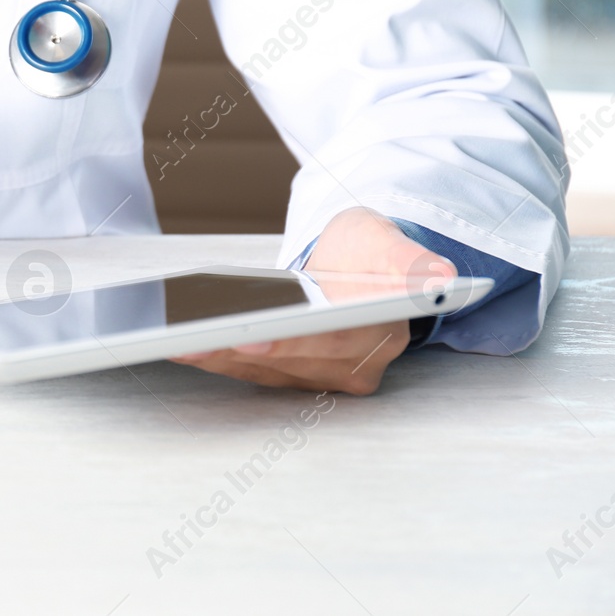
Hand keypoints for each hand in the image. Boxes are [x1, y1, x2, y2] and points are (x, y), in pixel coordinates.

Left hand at [170, 207, 455, 394]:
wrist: (361, 266)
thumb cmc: (371, 250)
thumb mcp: (391, 239)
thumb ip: (413, 259)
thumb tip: (442, 277)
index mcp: (381, 333)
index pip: (333, 344)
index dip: (292, 343)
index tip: (250, 336)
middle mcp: (354, 366)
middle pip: (288, 362)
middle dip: (237, 351)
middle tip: (190, 337)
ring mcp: (320, 375)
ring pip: (262, 371)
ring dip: (215, 358)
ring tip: (172, 338)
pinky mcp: (291, 374)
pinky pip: (247, 371)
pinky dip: (212, 358)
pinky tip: (177, 344)